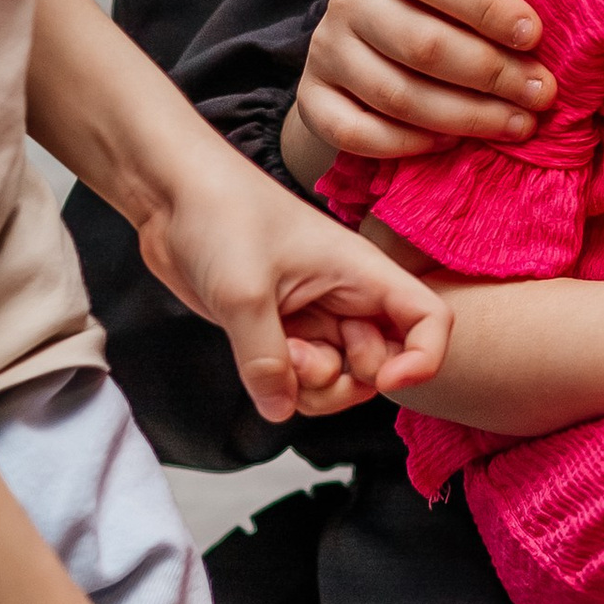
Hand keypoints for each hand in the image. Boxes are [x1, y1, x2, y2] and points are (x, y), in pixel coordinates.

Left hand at [140, 149, 450, 422]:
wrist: (174, 193)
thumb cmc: (221, 215)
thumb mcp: (243, 292)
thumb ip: (266, 360)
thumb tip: (280, 410)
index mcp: (362, 272)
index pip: (429, 321)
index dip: (423, 360)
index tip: (387, 380)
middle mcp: (347, 297)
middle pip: (382, 364)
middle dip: (346, 383)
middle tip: (298, 362)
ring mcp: (314, 315)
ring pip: (339, 377)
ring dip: (311, 385)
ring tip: (275, 355)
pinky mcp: (279, 329)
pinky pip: (299, 378)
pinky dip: (281, 383)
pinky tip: (254, 358)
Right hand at [289, 0, 551, 172]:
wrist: (370, 47)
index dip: (486, 5)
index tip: (538, 33)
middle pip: (419, 44)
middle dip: (490, 73)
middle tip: (544, 92)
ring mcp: (325, 52)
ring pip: (395, 94)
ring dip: (465, 116)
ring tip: (520, 124)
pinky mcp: (315, 101)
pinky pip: (357, 132)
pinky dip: (409, 145)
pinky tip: (455, 147)